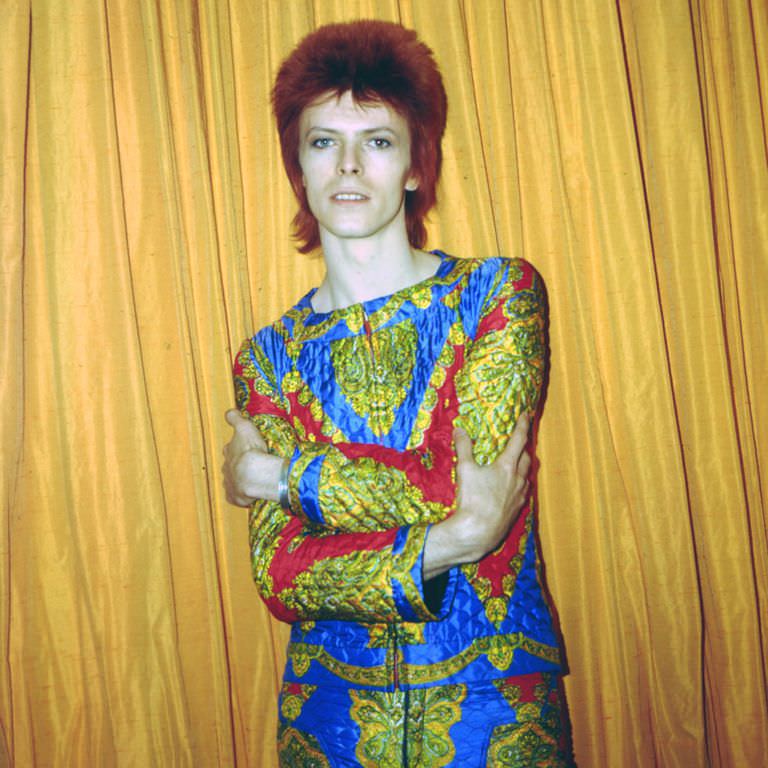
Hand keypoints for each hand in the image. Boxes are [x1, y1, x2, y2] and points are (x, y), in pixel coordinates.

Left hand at [221, 409, 282, 505]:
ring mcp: (229, 483)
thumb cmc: (250, 450)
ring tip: (251, 480)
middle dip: (237, 465)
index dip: (236, 448)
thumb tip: (229, 412)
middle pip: (230, 465)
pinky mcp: (235, 497)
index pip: (230, 449)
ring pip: (233, 481)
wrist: (254, 474)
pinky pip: (237, 496)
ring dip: (239, 480)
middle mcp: (226, 468)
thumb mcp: (244, 427)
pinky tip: (249, 494)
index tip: (243, 448)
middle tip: (249, 465)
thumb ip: (236, 418)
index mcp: (229, 452)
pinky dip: (241, 496)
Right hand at [423, 413, 532, 578]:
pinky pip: (523, 491)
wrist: (479, 532)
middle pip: (527, 457)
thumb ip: (463, 448)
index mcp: (508, 466)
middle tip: (519, 442)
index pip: (519, 439)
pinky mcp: (517, 509)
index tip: (525, 415)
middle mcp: (519, 479)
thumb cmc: (473, 499)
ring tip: (515, 464)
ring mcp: (520, 495)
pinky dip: (520, 483)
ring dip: (523, 466)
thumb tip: (459, 430)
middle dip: (524, 448)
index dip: (522, 425)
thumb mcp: (465, 470)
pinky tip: (511, 488)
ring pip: (527, 475)